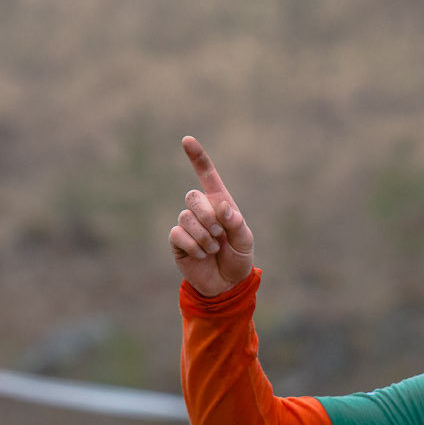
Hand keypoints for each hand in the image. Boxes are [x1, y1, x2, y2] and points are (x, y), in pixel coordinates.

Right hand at [170, 136, 257, 296]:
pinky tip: (202, 255)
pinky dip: (194, 245)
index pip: (207, 176)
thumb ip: (237, 223)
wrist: (226, 284)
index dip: (197, 158)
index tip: (187, 140)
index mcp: (219, 203)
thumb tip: (222, 208)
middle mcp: (201, 210)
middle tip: (220, 235)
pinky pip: (178, 234)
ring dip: (204, 235)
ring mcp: (187, 225)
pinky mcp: (178, 241)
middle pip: (192, 196)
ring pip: (185, 217)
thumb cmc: (238, 258)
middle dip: (207, 216)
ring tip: (213, 248)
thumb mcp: (245, 241)